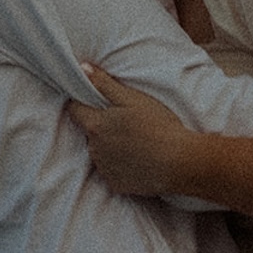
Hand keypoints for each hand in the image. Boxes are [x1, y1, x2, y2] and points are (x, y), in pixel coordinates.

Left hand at [68, 63, 197, 195]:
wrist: (179, 163)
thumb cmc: (157, 125)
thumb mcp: (132, 98)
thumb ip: (104, 84)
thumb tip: (82, 69)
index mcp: (95, 125)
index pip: (74, 110)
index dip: (82, 102)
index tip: (96, 100)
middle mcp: (94, 149)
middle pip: (89, 131)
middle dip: (100, 125)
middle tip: (125, 121)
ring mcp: (104, 168)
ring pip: (100, 151)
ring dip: (110, 145)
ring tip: (135, 140)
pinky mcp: (115, 184)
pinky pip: (111, 170)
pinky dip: (120, 164)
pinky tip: (138, 158)